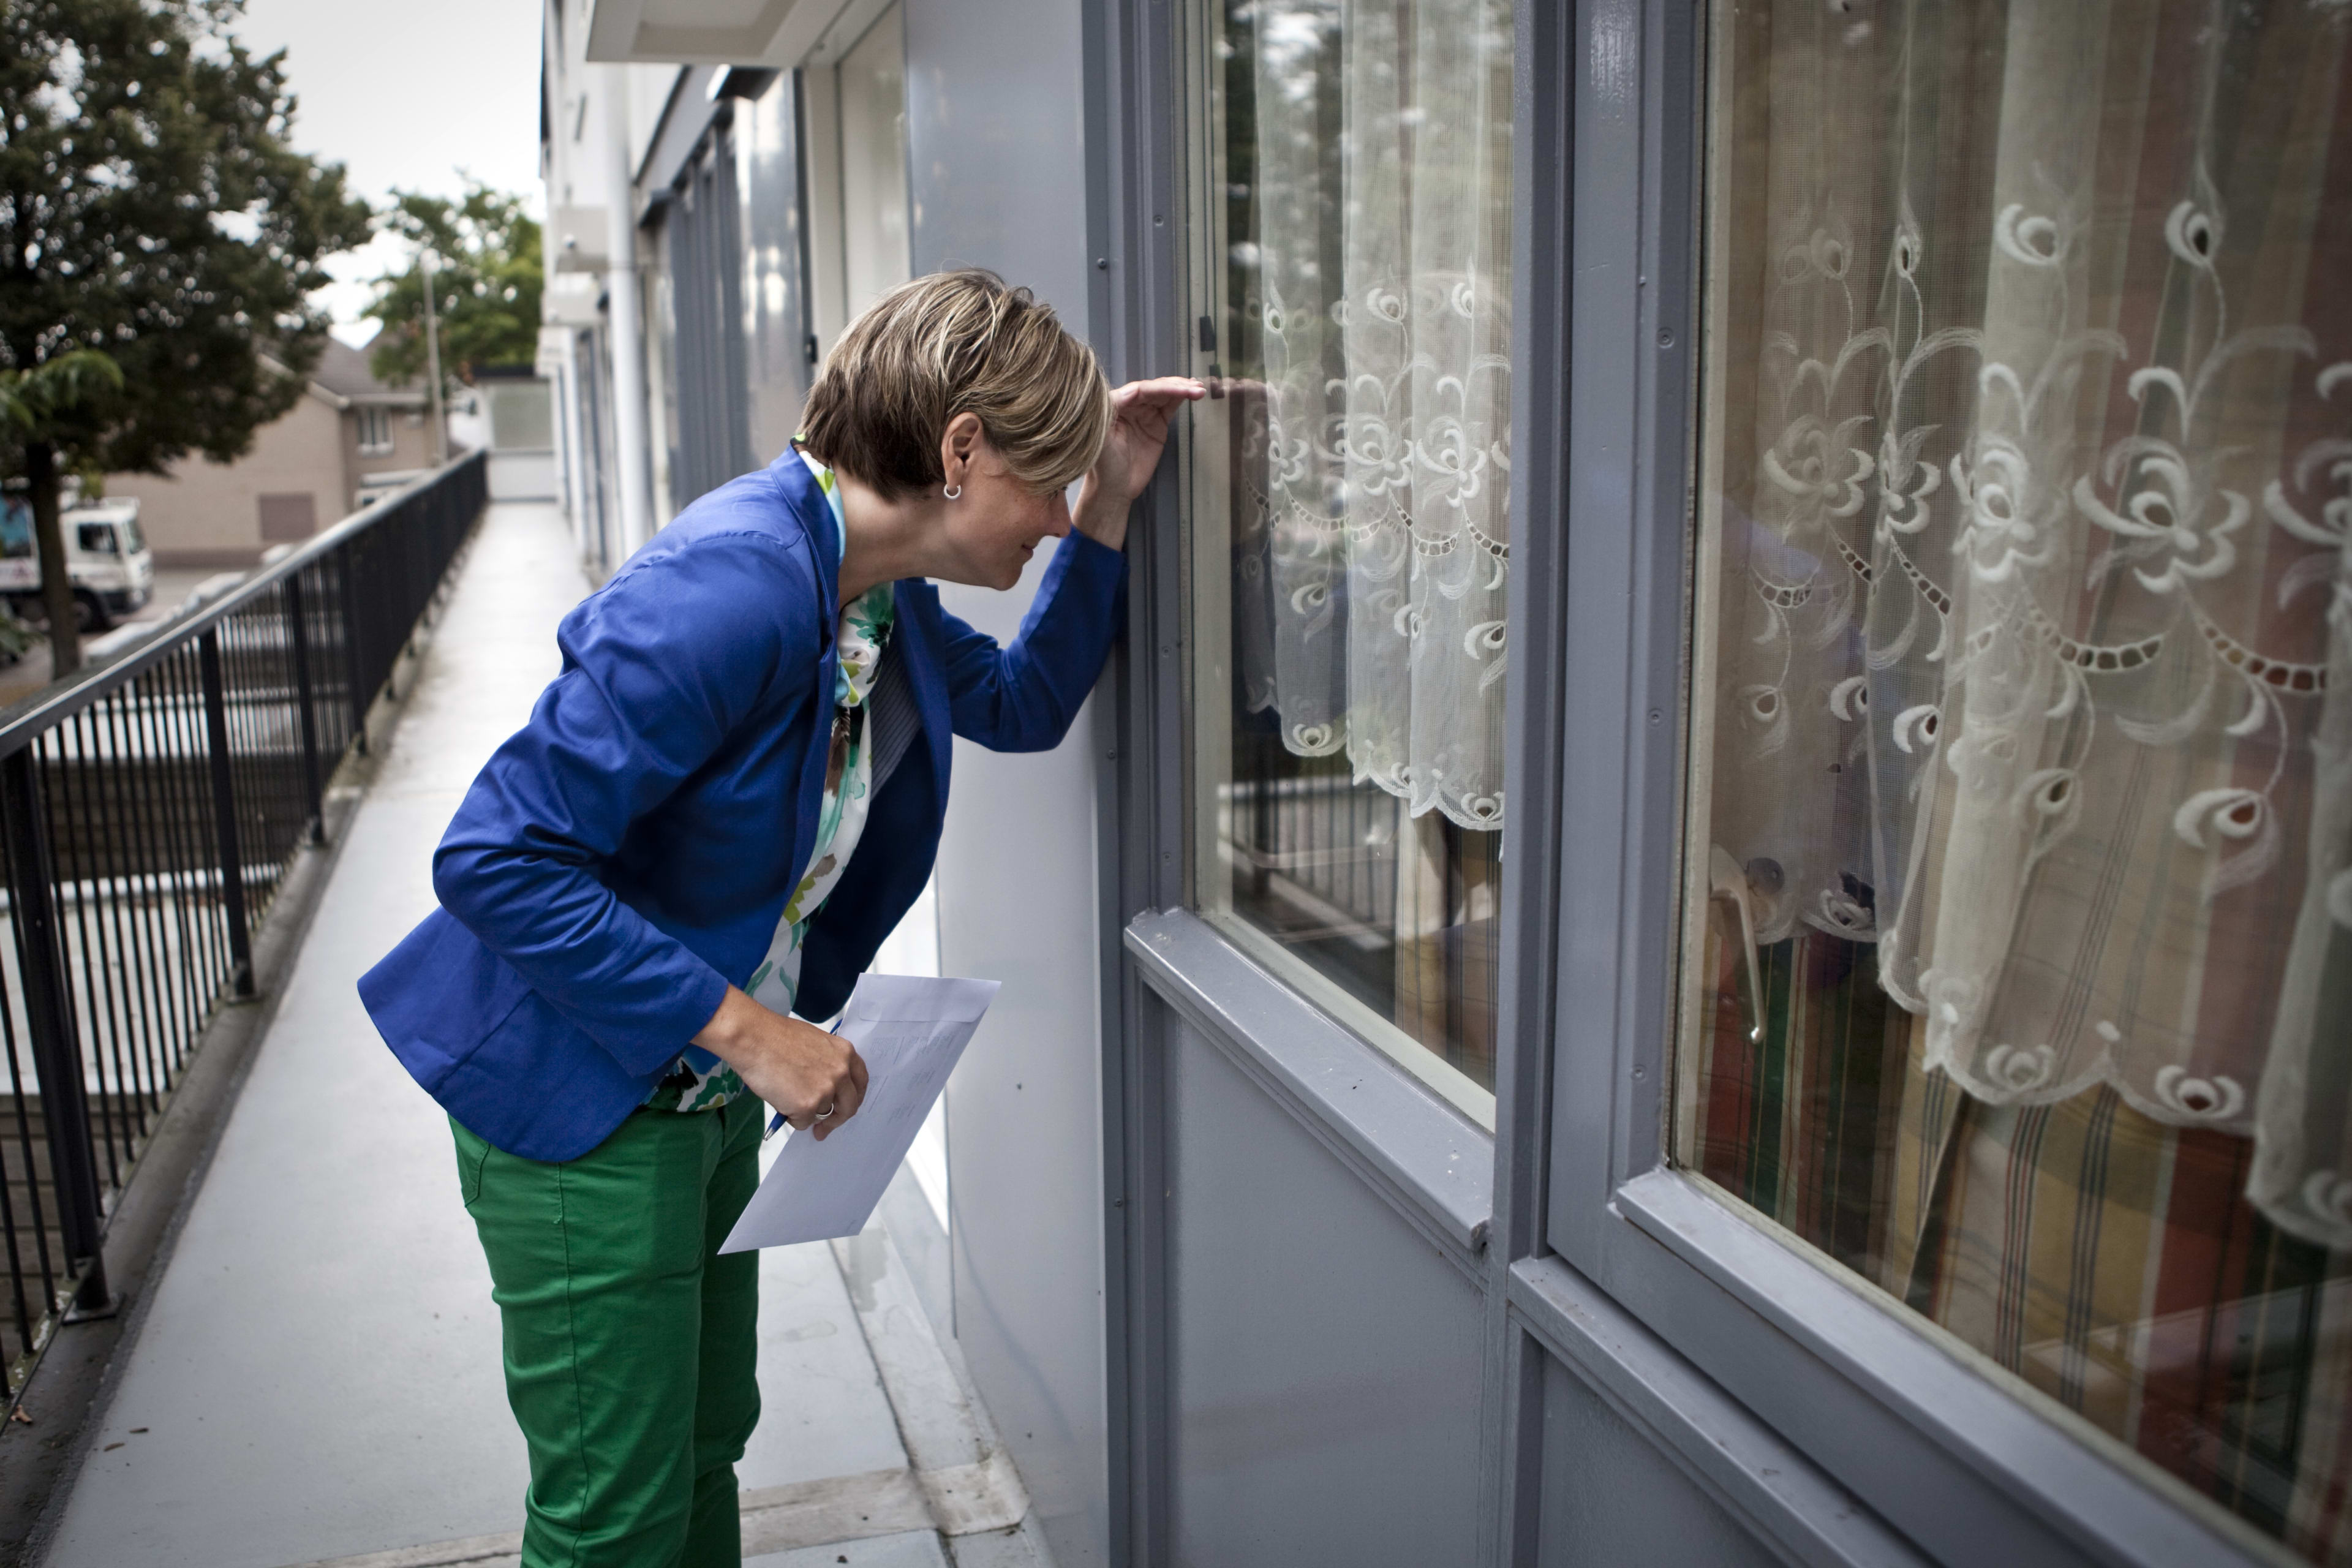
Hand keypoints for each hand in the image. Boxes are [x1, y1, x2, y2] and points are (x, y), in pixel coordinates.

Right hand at [693, 986, 868, 1139]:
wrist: (753, 1038)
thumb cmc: (775, 1037)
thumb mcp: (815, 1043)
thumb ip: (827, 1063)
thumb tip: (826, 1086)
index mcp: (845, 1054)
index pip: (861, 1082)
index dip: (853, 1098)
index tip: (845, 1108)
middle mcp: (841, 1073)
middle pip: (849, 1106)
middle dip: (836, 1120)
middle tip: (824, 1128)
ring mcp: (826, 1091)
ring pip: (821, 1114)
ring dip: (805, 1111)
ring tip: (784, 1093)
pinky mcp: (807, 1106)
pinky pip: (802, 1123)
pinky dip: (790, 1117)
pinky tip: (779, 1098)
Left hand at [1073, 376, 1206, 549]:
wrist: (1115, 488)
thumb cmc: (1102, 466)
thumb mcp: (1101, 439)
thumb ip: (1109, 413)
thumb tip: (1127, 392)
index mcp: (1114, 404)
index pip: (1138, 389)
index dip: (1159, 387)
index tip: (1178, 389)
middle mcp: (1129, 405)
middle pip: (1153, 388)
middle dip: (1174, 386)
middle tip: (1194, 387)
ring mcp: (1144, 413)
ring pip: (1163, 394)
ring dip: (1181, 388)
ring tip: (1198, 389)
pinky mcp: (1156, 424)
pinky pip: (1169, 406)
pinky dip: (1181, 398)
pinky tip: (1193, 393)